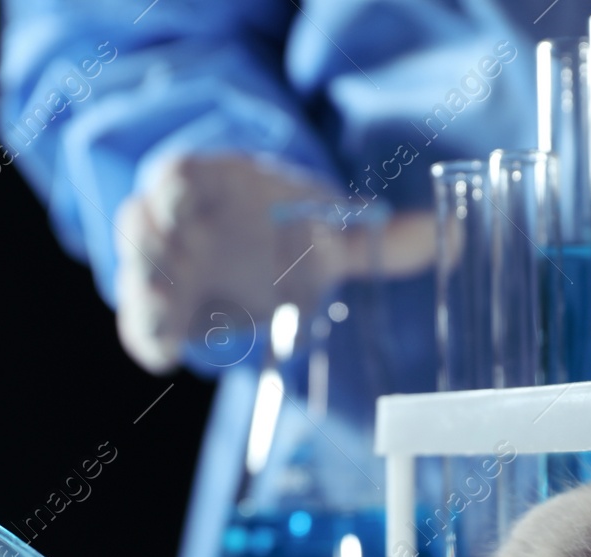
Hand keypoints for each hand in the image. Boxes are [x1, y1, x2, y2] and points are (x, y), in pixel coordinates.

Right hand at [113, 153, 433, 373]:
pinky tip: (170, 348)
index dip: (173, 187)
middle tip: (173, 261)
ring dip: (148, 289)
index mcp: (210, 184)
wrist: (247, 258)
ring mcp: (158, 267)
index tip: (182, 201)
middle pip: (140, 222)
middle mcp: (174, 222)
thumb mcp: (330, 232)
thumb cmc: (283, 233)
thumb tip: (456, 237)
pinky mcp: (156, 310)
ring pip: (134, 273)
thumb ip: (383, 241)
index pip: (176, 174)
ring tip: (167, 310)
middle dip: (151, 242)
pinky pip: (142, 326)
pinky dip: (150, 334)